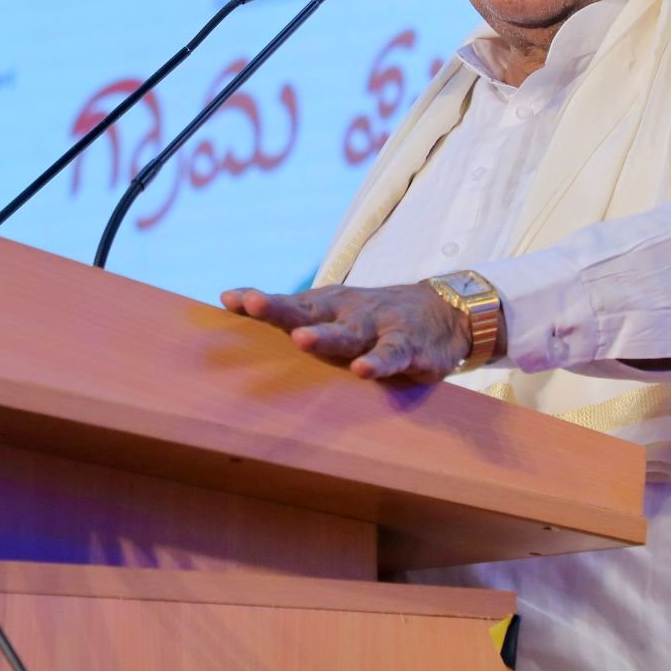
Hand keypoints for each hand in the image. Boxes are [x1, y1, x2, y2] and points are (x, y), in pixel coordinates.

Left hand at [219, 282, 471, 380]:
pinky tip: (362, 370)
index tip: (229, 300)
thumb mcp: (330, 311)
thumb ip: (287, 311)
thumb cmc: (370, 317)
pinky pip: (391, 355)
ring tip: (303, 339)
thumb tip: (228, 301)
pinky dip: (378, 362)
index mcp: (325, 306)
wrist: (442, 311)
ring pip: (348, 333)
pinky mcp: (408, 347)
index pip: (287, 302)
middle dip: (280, 308)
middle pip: (308, 311)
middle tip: (254, 304)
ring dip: (325, 335)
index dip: (258, 302)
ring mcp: (377, 327)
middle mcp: (347, 312)